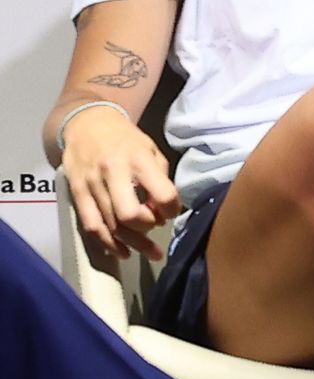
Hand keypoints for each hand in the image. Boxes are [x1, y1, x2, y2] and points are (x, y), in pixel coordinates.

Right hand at [62, 108, 180, 268]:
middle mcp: (113, 172)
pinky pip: (91, 225)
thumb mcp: (151, 150)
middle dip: (147, 228)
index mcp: (138, 159)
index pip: (162, 193)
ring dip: (133, 244)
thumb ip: (160, 179)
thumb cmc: (126, 140)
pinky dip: (107, 243)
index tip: (172, 212)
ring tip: (150, 253)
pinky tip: (121, 251)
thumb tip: (163, 212)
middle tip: (156, 227)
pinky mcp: (76, 193)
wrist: (87, 124)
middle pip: (129, 214)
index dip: (171, 209)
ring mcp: (91, 184)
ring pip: (111, 225)